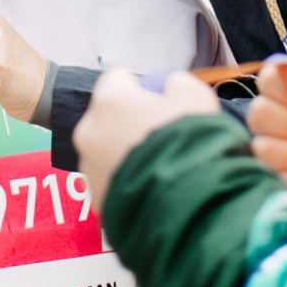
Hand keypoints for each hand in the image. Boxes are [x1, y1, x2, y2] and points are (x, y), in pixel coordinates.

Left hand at [72, 68, 218, 207]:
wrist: (183, 208)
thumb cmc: (189, 147)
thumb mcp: (197, 100)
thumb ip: (180, 85)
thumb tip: (172, 86)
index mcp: (111, 101)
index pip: (117, 78)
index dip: (140, 87)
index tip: (157, 98)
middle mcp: (90, 131)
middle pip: (108, 115)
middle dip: (130, 120)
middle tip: (161, 133)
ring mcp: (89, 167)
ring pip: (106, 148)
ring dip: (126, 151)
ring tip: (160, 164)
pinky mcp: (95, 198)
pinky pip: (111, 178)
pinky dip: (127, 178)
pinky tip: (153, 184)